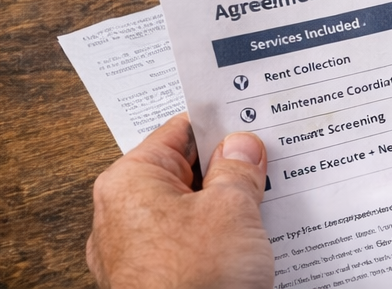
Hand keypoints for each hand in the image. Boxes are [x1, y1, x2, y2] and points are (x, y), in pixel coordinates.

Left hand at [87, 113, 272, 288]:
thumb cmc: (196, 283)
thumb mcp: (233, 208)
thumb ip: (238, 169)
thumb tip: (240, 147)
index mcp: (129, 183)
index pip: (180, 132)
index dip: (222, 123)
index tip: (254, 119)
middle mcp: (122, 217)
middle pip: (186, 173)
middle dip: (229, 168)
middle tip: (269, 161)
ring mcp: (138, 254)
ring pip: (192, 212)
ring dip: (229, 207)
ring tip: (268, 201)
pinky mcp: (157, 281)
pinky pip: (192, 246)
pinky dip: (221, 240)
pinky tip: (253, 240)